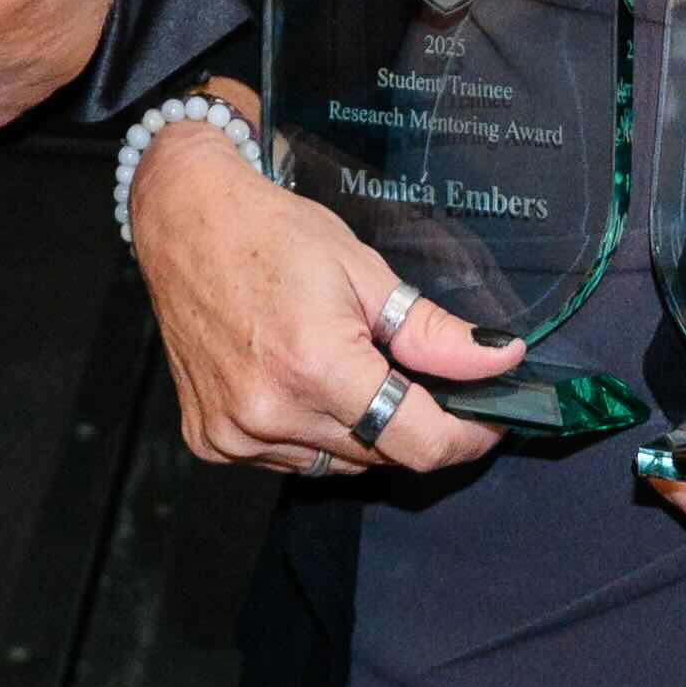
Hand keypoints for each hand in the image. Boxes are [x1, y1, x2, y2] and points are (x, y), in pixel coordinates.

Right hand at [129, 106, 518, 475]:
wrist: (186, 222)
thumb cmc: (275, 235)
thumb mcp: (365, 272)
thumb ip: (432, 333)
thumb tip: (499, 361)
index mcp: (317, 366)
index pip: (418, 443)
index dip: (466, 438)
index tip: (487, 421)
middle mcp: (272, 413)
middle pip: (381, 454)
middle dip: (410, 421)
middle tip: (406, 371)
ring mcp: (235, 434)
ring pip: (338, 464)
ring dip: (359, 431)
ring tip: (342, 366)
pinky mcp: (211, 441)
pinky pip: (290, 460)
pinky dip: (311, 434)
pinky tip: (299, 382)